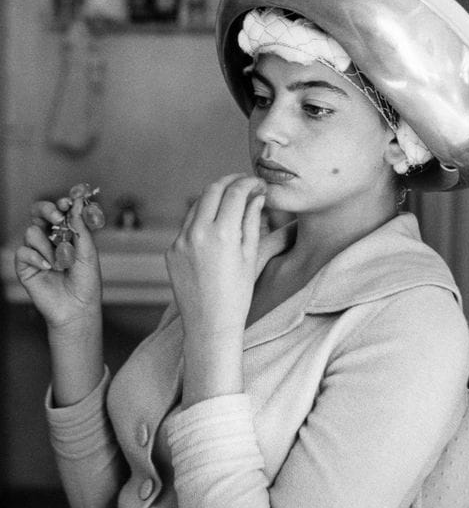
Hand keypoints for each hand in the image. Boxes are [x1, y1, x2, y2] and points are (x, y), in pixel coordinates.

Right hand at [15, 196, 102, 331]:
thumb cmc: (86, 282)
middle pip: (38, 213)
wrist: (77, 308)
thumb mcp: (88, 252)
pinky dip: (37, 258)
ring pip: (31, 231)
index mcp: (66, 233)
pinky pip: (23, 251)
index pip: (59, 210)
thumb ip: (81, 228)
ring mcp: (36, 252)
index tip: (68, 202)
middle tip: (58, 217)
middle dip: (47, 209)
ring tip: (60, 263)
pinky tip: (48, 268)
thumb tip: (78, 203)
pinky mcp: (25, 266)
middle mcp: (49, 239)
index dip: (62, 203)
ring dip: (48, 246)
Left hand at [166, 174, 265, 339]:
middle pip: (212, 189)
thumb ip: (251, 221)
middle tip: (243, 185)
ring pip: (196, 204)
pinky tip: (214, 227)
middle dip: (229, 182)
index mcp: (222, 233)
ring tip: (230, 202)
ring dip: (214, 198)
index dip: (249, 183)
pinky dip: (202, 219)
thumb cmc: (237, 296)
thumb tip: (256, 197)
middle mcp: (197, 232)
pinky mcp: (171, 251)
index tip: (258, 185)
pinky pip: (187, 225)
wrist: (210, 325)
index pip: (235, 192)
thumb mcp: (250, 256)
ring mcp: (180, 241)